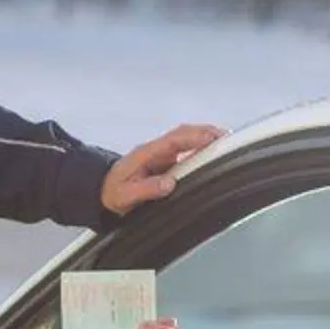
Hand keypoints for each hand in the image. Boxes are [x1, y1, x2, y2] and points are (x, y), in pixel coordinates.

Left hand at [102, 124, 226, 215]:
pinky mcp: (165, 161)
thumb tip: (170, 184)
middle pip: (183, 133)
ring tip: (227, 143)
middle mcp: (156, 150)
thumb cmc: (112, 192)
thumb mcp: (125, 196)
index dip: (194, 137)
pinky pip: (186, 150)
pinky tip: (213, 154)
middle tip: (227, 138)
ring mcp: (161, 153)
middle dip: (205, 132)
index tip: (212, 138)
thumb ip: (147, 189)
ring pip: (186, 139)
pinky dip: (201, 148)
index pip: (174, 140)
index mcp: (146, 153)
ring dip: (205, 138)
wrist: (102, 191)